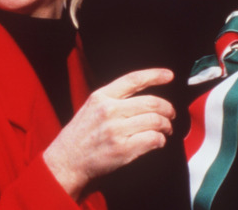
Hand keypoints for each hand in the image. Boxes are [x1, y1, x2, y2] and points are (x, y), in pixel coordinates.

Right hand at [43, 68, 174, 198]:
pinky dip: (160, 140)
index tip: (169, 75)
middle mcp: (109, 110)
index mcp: (101, 96)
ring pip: (155, 121)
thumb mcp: (90, 108)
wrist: (66, 162)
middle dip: (167, 109)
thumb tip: (143, 99)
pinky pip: (152, 139)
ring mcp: (116, 130)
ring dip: (166, 126)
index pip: (133, 79)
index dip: (155, 75)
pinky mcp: (122, 149)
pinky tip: (158, 142)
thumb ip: (112, 100)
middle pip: (151, 102)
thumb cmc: (79, 136)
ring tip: (166, 130)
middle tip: (171, 115)